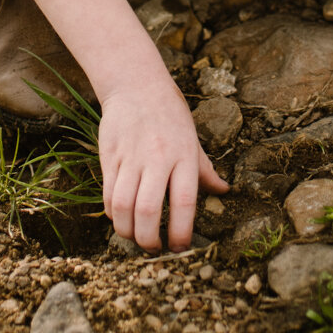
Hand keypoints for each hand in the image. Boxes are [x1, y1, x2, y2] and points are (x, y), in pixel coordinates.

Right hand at [98, 78, 228, 251]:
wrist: (136, 84)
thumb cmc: (170, 114)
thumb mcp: (193, 139)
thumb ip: (205, 169)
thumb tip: (224, 191)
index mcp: (184, 156)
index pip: (184, 201)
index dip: (181, 231)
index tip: (179, 247)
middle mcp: (157, 158)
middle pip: (147, 209)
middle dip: (149, 239)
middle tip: (154, 248)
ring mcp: (131, 157)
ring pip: (122, 205)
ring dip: (127, 231)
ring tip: (135, 237)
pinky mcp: (110, 155)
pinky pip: (108, 193)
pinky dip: (113, 213)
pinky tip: (120, 217)